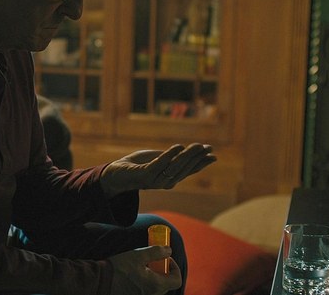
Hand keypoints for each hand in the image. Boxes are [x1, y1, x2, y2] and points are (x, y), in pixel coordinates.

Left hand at [101, 143, 215, 196]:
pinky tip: (178, 147)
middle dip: (197, 157)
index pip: (189, 170)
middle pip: (184, 168)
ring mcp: (154, 180)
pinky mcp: (143, 175)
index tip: (213, 155)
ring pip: (174, 167)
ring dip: (186, 155)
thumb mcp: (158, 159)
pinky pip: (159, 165)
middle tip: (207, 146)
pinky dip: (169, 156)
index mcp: (170, 178)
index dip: (201, 163)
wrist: (115, 174)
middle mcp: (165, 182)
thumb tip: (190, 150)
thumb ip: (173, 157)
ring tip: (196, 145)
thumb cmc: (137, 165)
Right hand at [108, 246, 181, 294]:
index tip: (165, 259)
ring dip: (155, 278)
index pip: (176, 280)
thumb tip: (169, 250)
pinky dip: (147, 283)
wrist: (101, 281)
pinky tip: (135, 275)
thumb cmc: (119, 268)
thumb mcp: (138, 255)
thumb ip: (156, 252)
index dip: (174, 268)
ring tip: (142, 268)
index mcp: (156, 285)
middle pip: (167, 284)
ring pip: (157, 288)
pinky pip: (147, 291)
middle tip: (153, 261)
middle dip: (163, 271)